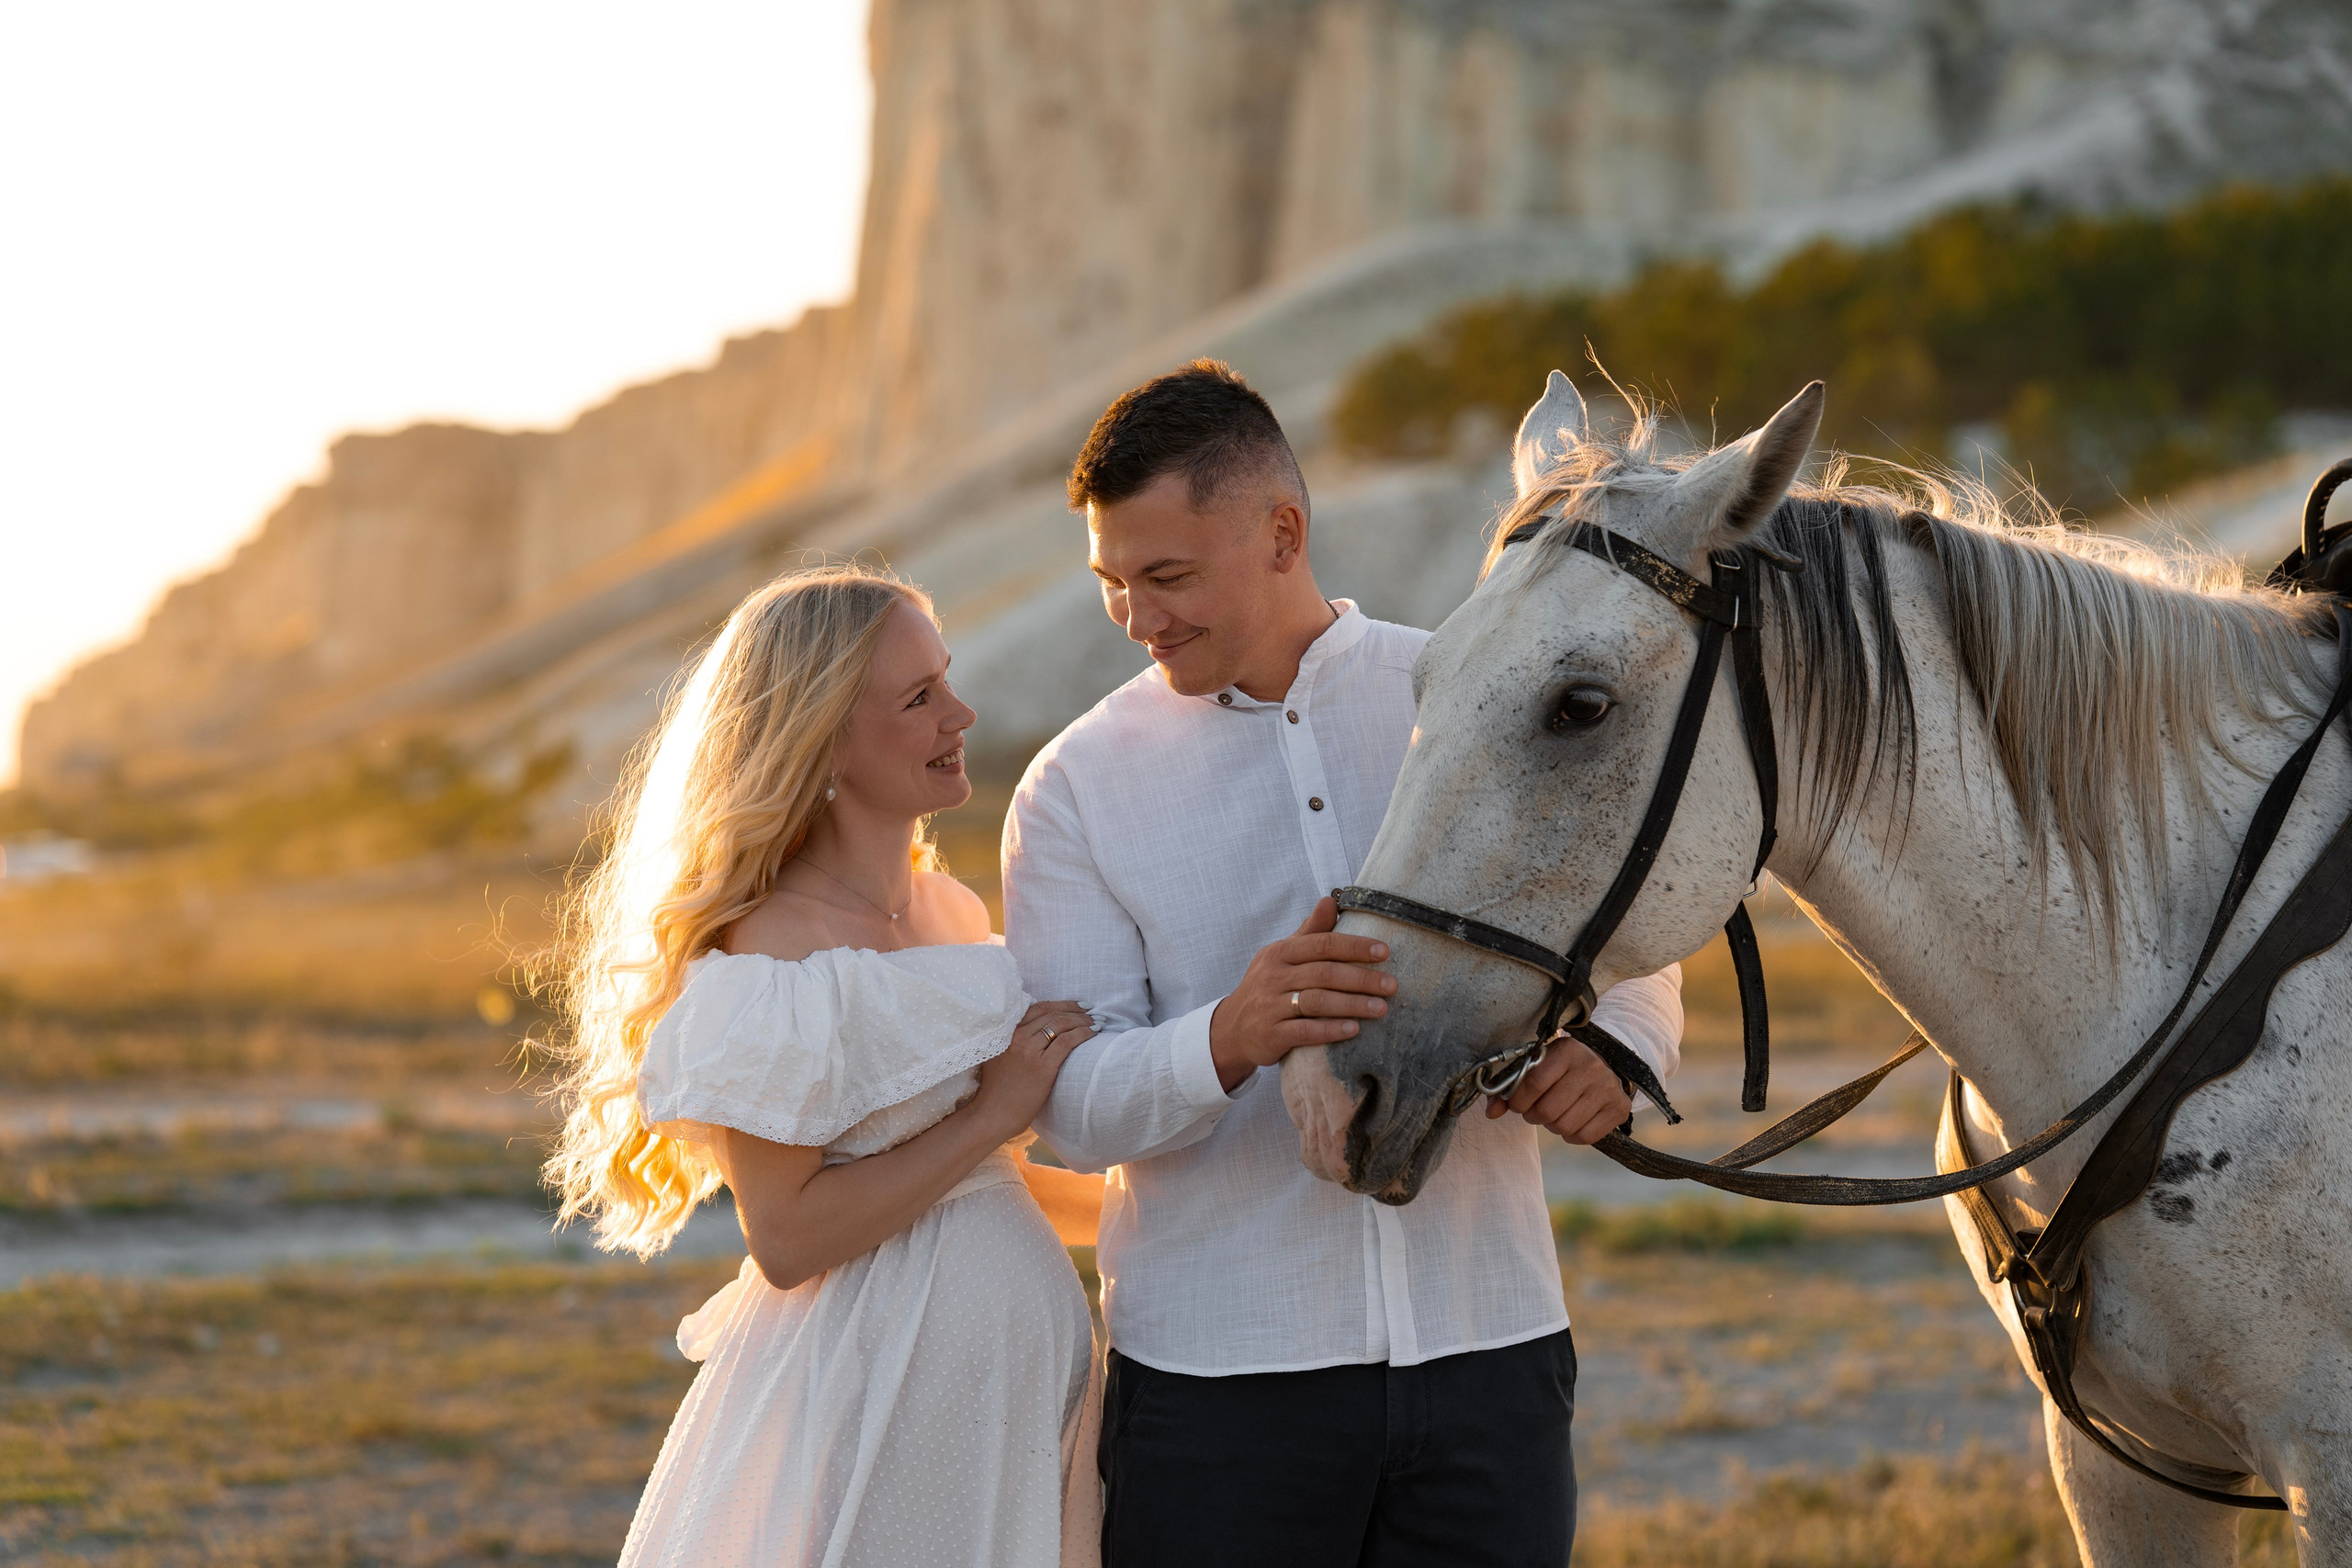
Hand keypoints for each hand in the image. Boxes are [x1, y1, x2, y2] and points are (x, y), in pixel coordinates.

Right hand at [970, 1000, 1096, 1139]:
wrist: (992, 1114)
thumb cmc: (998, 1090)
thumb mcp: (1000, 1056)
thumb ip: (1014, 1040)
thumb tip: (1040, 1030)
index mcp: (1007, 1032)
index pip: (1039, 1008)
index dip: (1062, 1004)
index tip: (1078, 1006)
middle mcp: (1017, 1037)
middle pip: (1053, 1014)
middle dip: (1077, 1011)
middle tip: (1093, 1012)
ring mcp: (1029, 1051)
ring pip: (1061, 1025)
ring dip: (1083, 1021)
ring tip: (1097, 1022)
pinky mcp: (1042, 1067)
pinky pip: (1067, 1042)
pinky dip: (1083, 1034)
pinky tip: (1093, 1033)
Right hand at [1208, 897, 1394, 1092]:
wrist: (1232, 1028)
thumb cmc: (1267, 987)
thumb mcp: (1282, 955)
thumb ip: (1309, 931)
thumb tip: (1330, 899)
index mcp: (1280, 952)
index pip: (1321, 944)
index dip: (1354, 946)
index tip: (1384, 951)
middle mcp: (1274, 976)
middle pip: (1324, 973)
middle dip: (1361, 978)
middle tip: (1392, 985)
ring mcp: (1270, 1006)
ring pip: (1316, 1001)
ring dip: (1352, 1004)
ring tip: (1381, 1008)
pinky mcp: (1271, 1035)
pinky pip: (1304, 1032)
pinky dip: (1330, 1030)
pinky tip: (1354, 1030)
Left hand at [1483, 1035, 1631, 1144]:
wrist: (1605, 1064)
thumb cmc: (1561, 1068)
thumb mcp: (1537, 1066)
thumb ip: (1510, 1086)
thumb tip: (1491, 1113)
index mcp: (1567, 1049)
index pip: (1532, 1084)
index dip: (1517, 1101)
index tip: (1515, 1103)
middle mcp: (1590, 1066)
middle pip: (1547, 1110)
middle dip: (1534, 1116)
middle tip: (1535, 1111)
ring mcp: (1607, 1088)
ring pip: (1564, 1126)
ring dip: (1551, 1127)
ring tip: (1554, 1114)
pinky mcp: (1619, 1108)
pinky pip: (1584, 1137)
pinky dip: (1570, 1136)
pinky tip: (1571, 1122)